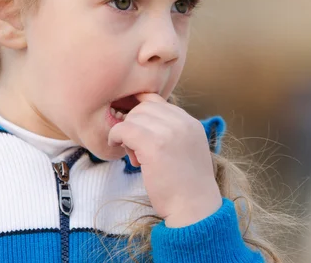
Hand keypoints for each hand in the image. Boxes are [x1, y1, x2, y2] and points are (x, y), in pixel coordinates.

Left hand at [108, 93, 222, 227]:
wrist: (194, 209)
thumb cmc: (186, 186)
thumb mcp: (187, 150)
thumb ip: (172, 132)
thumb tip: (143, 120)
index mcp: (191, 123)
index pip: (158, 102)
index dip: (142, 115)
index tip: (138, 132)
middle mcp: (183, 123)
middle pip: (144, 107)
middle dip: (134, 124)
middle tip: (136, 148)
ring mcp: (170, 132)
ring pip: (133, 116)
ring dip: (127, 133)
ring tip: (135, 155)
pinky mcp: (154, 145)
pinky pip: (124, 128)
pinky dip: (115, 136)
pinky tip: (118, 148)